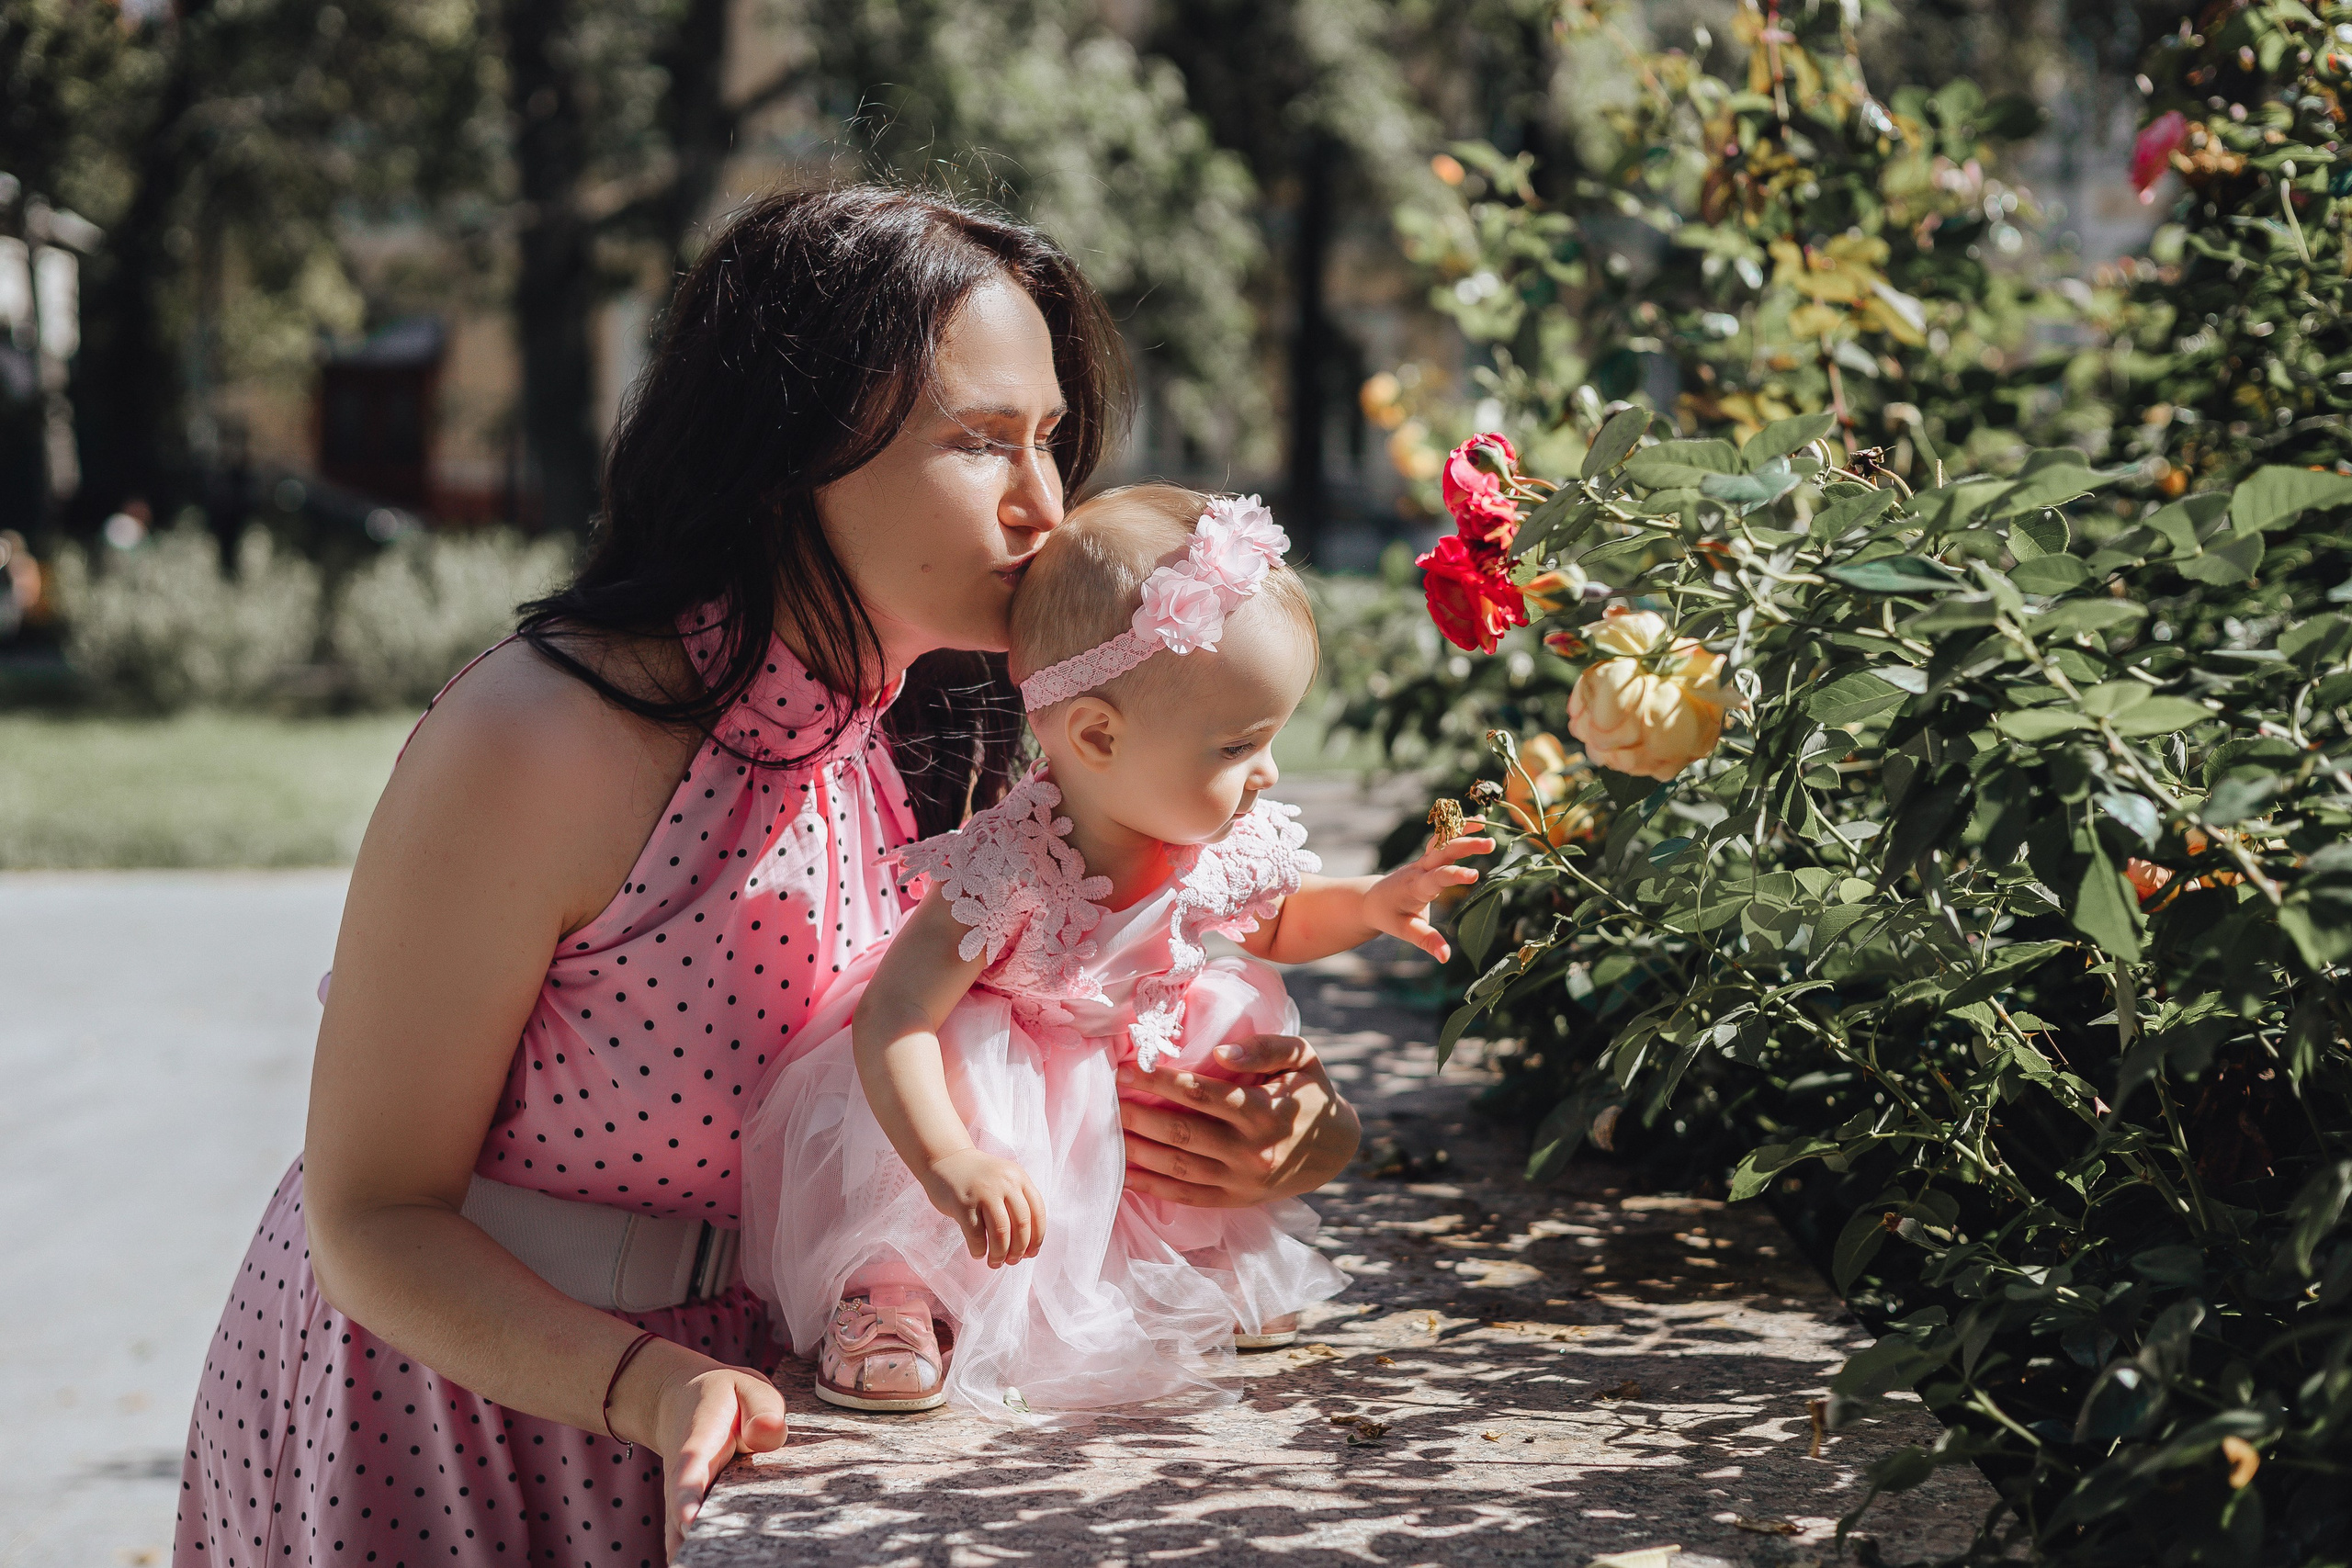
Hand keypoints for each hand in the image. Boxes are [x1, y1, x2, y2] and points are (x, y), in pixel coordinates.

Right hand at [638, 1347, 786, 1561]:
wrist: (678, 1400)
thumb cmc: (723, 1398)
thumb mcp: (746, 1388)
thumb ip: (761, 1408)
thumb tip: (771, 1433)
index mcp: (699, 1443)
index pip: (690, 1471)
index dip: (688, 1497)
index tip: (689, 1523)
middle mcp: (684, 1478)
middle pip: (682, 1515)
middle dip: (695, 1540)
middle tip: (718, 1561)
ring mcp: (682, 1499)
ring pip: (683, 1533)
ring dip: (699, 1551)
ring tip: (726, 1565)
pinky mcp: (688, 1512)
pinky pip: (692, 1536)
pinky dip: (703, 1551)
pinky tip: (719, 1565)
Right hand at [923, 1148, 1045, 1265]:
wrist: (945, 1160)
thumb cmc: (978, 1178)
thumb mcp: (1005, 1180)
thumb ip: (1018, 1203)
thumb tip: (1028, 1247)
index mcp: (1019, 1178)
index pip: (1037, 1212)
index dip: (1037, 1238)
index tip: (1030, 1253)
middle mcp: (1004, 1183)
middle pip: (1021, 1225)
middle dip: (1019, 1250)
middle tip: (1012, 1261)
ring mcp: (983, 1192)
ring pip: (1001, 1233)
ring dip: (1000, 1254)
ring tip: (995, 1262)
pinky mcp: (963, 1203)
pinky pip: (976, 1235)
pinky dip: (979, 1250)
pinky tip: (978, 1253)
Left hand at [1117, 1033, 1359, 1207]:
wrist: (1334, 1149)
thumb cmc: (1309, 1093)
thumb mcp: (1302, 1058)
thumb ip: (1266, 1047)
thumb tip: (1220, 1051)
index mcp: (1266, 1113)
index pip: (1203, 1095)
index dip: (1161, 1082)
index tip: (1128, 1069)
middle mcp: (1252, 1151)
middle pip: (1183, 1133)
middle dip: (1139, 1116)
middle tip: (1106, 1098)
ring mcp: (1241, 1181)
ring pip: (1178, 1167)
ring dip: (1138, 1150)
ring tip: (1107, 1129)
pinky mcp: (1234, 1200)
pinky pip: (1185, 1196)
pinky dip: (1151, 1187)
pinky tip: (1123, 1174)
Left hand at [1362, 824, 1493, 961]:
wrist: (1372, 899)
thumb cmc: (1388, 915)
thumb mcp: (1405, 930)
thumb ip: (1426, 941)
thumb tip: (1445, 958)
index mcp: (1414, 887)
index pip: (1436, 878)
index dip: (1453, 875)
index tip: (1474, 875)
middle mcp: (1419, 869)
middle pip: (1442, 851)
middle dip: (1465, 845)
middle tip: (1490, 843)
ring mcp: (1422, 860)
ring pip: (1442, 840)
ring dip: (1462, 830)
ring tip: (1485, 823)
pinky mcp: (1427, 857)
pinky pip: (1442, 839)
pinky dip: (1457, 829)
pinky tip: (1476, 821)